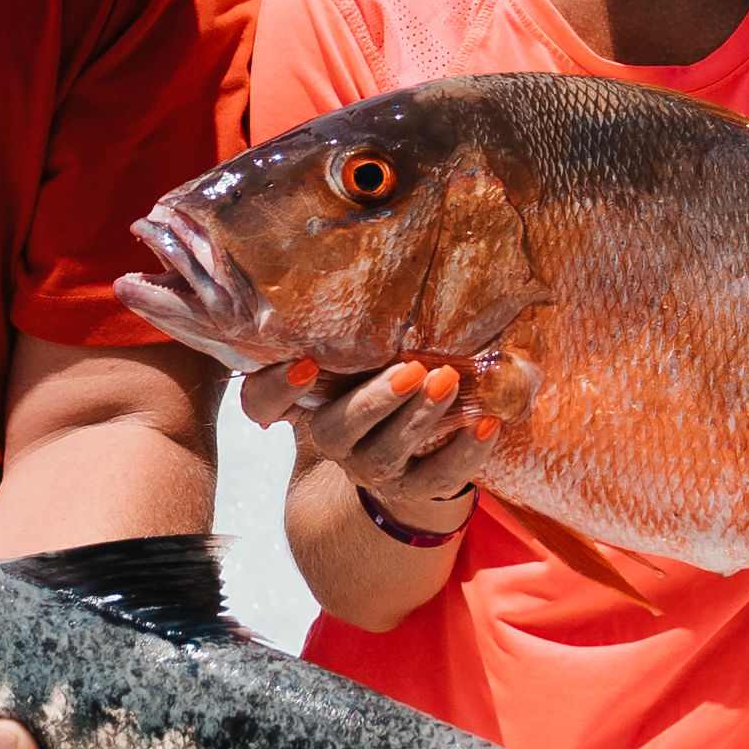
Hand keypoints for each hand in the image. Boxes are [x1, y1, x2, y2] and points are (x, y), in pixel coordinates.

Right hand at [246, 351, 487, 532]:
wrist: (408, 455)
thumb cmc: (376, 383)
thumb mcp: (356, 357)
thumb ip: (353, 328)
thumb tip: (386, 260)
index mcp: (306, 404)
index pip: (262, 405)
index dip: (275, 388)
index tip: (306, 362)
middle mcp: (332, 439)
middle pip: (335, 429)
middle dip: (374, 401)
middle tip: (412, 369)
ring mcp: (370, 469)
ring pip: (385, 455)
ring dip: (419, 418)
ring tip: (449, 381)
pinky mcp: (412, 489)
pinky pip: (436, 478)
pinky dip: (464, 453)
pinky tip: (487, 423)